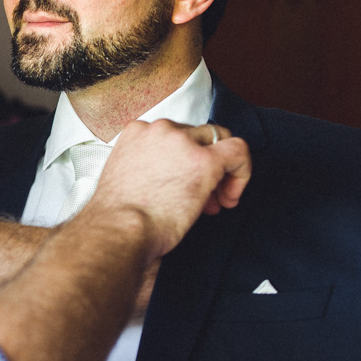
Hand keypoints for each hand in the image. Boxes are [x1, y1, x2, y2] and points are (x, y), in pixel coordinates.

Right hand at [85, 120, 250, 259]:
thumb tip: (174, 178)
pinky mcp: (205, 160)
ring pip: (218, 139)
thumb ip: (148, 167)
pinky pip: (238, 151)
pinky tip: (231, 196)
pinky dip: (242, 171)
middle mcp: (159, 129)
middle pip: (196, 137)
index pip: (173, 135)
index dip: (185, 160)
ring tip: (217, 201)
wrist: (120, 230)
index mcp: (136, 132)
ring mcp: (183, 141)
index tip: (184, 186)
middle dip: (204, 165)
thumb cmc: (118, 218)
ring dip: (221, 170)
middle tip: (205, 198)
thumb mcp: (126, 178)